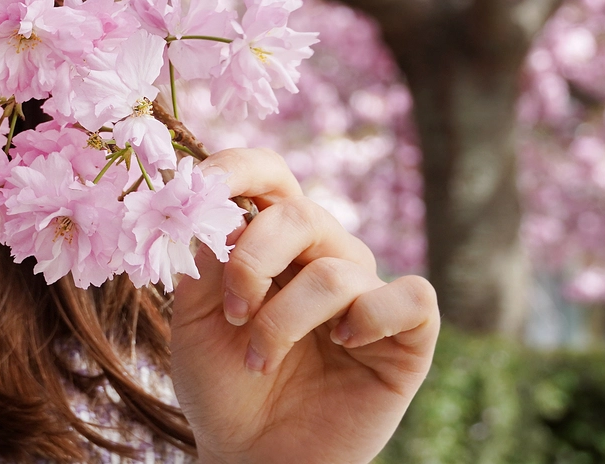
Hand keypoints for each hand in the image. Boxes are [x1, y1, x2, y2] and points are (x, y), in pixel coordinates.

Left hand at [166, 148, 438, 463]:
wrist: (249, 458)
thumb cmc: (223, 387)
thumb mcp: (194, 317)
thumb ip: (201, 256)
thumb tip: (203, 200)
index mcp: (271, 241)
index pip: (267, 175)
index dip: (236, 169)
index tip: (197, 189)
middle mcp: (324, 256)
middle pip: (299, 216)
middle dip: (253, 260)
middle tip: (233, 314)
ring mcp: (366, 295)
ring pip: (337, 269)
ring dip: (286, 318)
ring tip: (261, 360)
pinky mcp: (406, 338)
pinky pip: (410, 297)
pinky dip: (373, 314)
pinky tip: (343, 341)